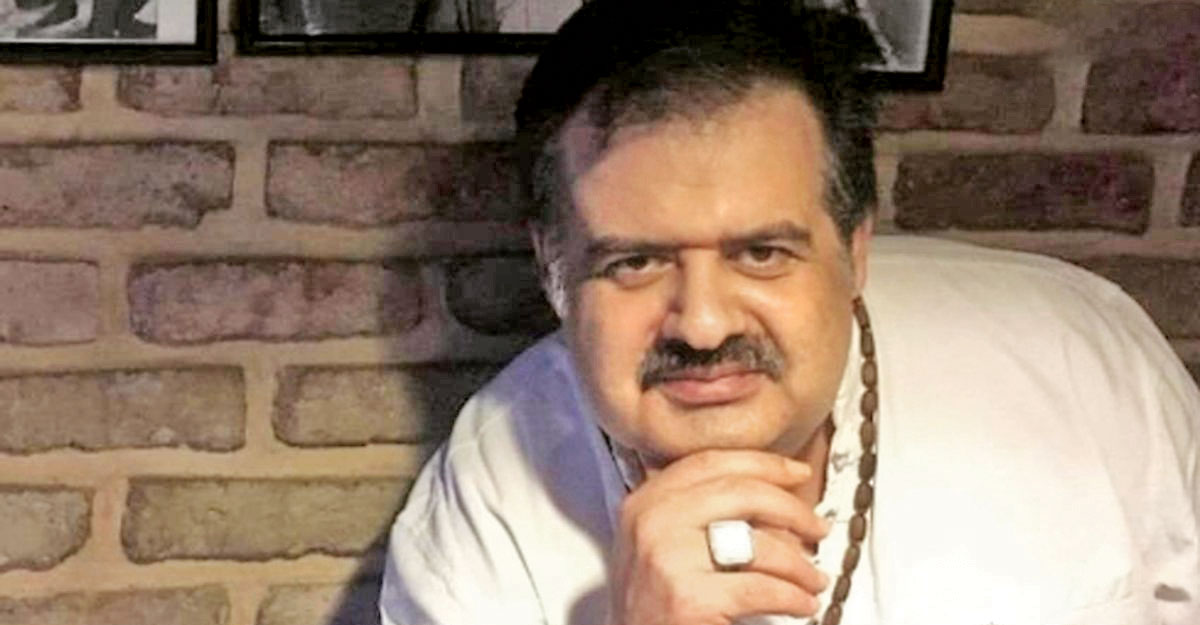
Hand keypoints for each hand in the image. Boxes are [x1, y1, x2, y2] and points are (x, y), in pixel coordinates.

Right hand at [609, 449, 830, 624]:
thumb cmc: (652, 607)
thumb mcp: (661, 545)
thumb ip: (698, 514)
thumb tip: (771, 501)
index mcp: (645, 502)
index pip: (710, 463)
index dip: (762, 464)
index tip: (796, 472)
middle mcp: (652, 523)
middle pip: (740, 493)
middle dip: (792, 509)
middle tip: (817, 527)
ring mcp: (668, 559)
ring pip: (757, 544)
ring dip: (798, 564)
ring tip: (812, 578)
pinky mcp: (689, 599)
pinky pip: (761, 589)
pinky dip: (792, 597)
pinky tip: (801, 602)